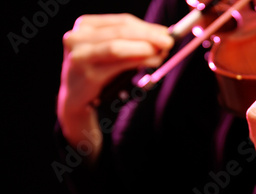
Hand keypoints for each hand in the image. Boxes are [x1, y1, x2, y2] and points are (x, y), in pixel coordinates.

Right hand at [57, 14, 173, 162]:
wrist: (77, 98)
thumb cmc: (98, 72)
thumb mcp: (111, 52)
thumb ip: (131, 42)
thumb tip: (161, 36)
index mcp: (85, 26)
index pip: (122, 22)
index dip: (147, 27)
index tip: (166, 33)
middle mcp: (77, 37)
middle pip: (121, 31)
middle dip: (149, 36)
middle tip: (168, 42)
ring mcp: (80, 55)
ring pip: (118, 46)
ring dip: (144, 48)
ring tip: (161, 53)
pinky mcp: (88, 74)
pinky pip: (118, 64)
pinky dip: (139, 62)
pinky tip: (152, 62)